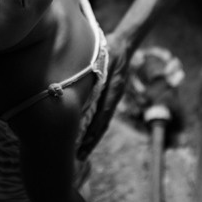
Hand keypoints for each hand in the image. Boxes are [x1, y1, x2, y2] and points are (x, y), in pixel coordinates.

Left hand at [77, 31, 137, 158]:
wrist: (122, 45)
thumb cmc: (110, 51)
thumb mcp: (105, 60)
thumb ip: (96, 75)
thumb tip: (80, 90)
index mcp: (113, 91)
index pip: (103, 117)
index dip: (93, 133)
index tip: (84, 146)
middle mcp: (113, 97)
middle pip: (102, 124)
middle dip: (91, 141)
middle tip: (80, 157)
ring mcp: (112, 97)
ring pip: (101, 121)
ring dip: (92, 137)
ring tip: (81, 152)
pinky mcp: (109, 95)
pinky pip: (101, 114)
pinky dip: (93, 126)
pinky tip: (85, 134)